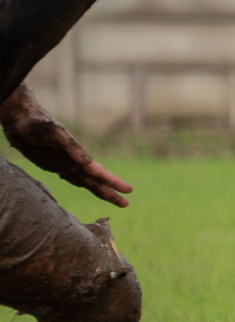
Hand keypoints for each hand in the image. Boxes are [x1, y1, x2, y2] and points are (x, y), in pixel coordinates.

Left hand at [0, 88, 132, 207]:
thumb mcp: (51, 132)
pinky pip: (69, 177)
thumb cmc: (35, 121)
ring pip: (84, 181)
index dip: (113, 182)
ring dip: (99, 190)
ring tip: (113, 198)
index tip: (128, 190)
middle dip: (110, 192)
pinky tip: (84, 186)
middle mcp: (72, 161)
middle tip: (126, 204)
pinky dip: (79, 183)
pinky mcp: (52, 163)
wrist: (19, 118)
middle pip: (95, 181)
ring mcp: (63, 163)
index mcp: (76, 154)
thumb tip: (87, 162)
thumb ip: (70, 146)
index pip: (99, 172)